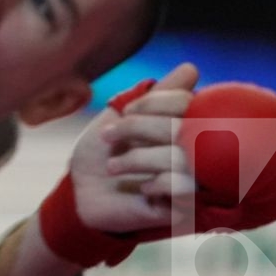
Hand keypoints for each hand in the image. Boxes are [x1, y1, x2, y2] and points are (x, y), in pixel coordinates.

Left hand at [68, 62, 199, 234]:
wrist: (81, 191)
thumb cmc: (103, 150)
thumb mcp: (122, 115)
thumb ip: (156, 94)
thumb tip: (191, 68)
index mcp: (182, 125)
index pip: (188, 101)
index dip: (155, 102)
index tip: (125, 111)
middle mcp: (193, 151)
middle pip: (184, 128)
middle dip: (139, 128)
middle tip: (109, 136)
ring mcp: (192, 180)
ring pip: (185, 159)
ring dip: (141, 158)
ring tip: (113, 166)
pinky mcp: (186, 207)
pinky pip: (187, 188)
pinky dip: (161, 182)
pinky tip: (143, 187)